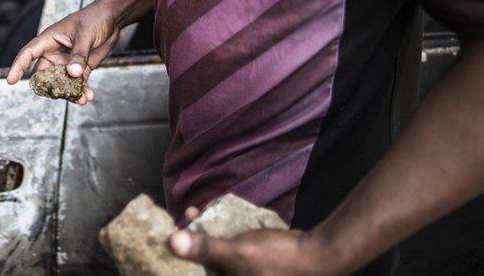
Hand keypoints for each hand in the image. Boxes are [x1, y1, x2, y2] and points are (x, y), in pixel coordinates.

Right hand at [5, 2, 121, 104]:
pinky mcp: (80, 68)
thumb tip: (72, 73)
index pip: (28, 53)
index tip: (11, 81)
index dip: (18, 66)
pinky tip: (88, 97)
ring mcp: (67, 62)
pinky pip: (76, 84)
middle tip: (61, 94)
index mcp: (49, 40)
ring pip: (60, 83)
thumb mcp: (85, 36)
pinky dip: (81, 92)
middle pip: (44, 74)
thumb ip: (78, 55)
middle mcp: (55, 52)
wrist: (112, 19)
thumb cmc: (94, 19)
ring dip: (68, 93)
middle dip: (50, 87)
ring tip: (81, 99)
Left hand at [168, 207, 340, 275]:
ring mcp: (242, 274)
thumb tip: (172, 243)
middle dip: (188, 242)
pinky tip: (212, 214)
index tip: (166, 240)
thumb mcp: (237, 253)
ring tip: (194, 212)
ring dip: (202, 233)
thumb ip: (206, 248)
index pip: (193, 274)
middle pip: (201, 264)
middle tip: (179, 221)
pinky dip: (219, 233)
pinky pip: (227, 248)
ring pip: (213, 254)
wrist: (317, 255)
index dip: (178, 260)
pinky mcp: (250, 263)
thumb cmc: (278, 260)